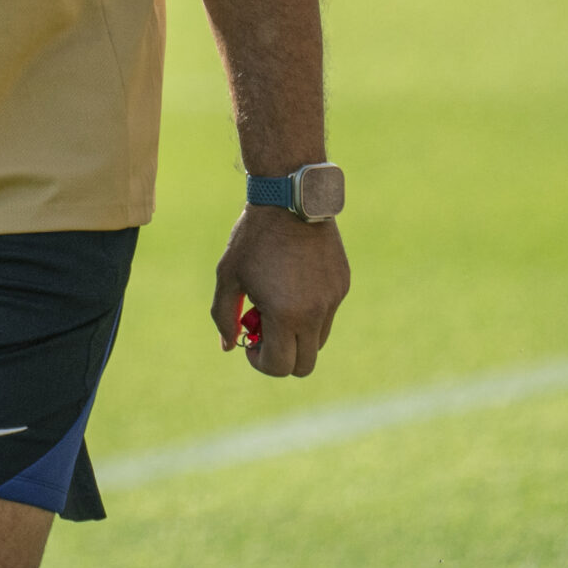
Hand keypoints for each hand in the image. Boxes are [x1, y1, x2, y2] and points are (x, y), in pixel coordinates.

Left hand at [211, 207, 349, 375]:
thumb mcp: (228, 275)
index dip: (260, 362)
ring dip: (297, 333)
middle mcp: (316, 313)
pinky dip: (310, 311)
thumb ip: (224, 315)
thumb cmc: (252, 239)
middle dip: (282, 356)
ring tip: (277, 301)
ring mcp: (333, 300)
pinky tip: (293, 281)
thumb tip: (229, 346)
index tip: (250, 343)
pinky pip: (328, 313)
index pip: (280, 366)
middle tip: (264, 330)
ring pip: (318, 340)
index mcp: (286, 314)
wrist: (289, 201)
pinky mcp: (343, 285)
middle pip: (305, 365)